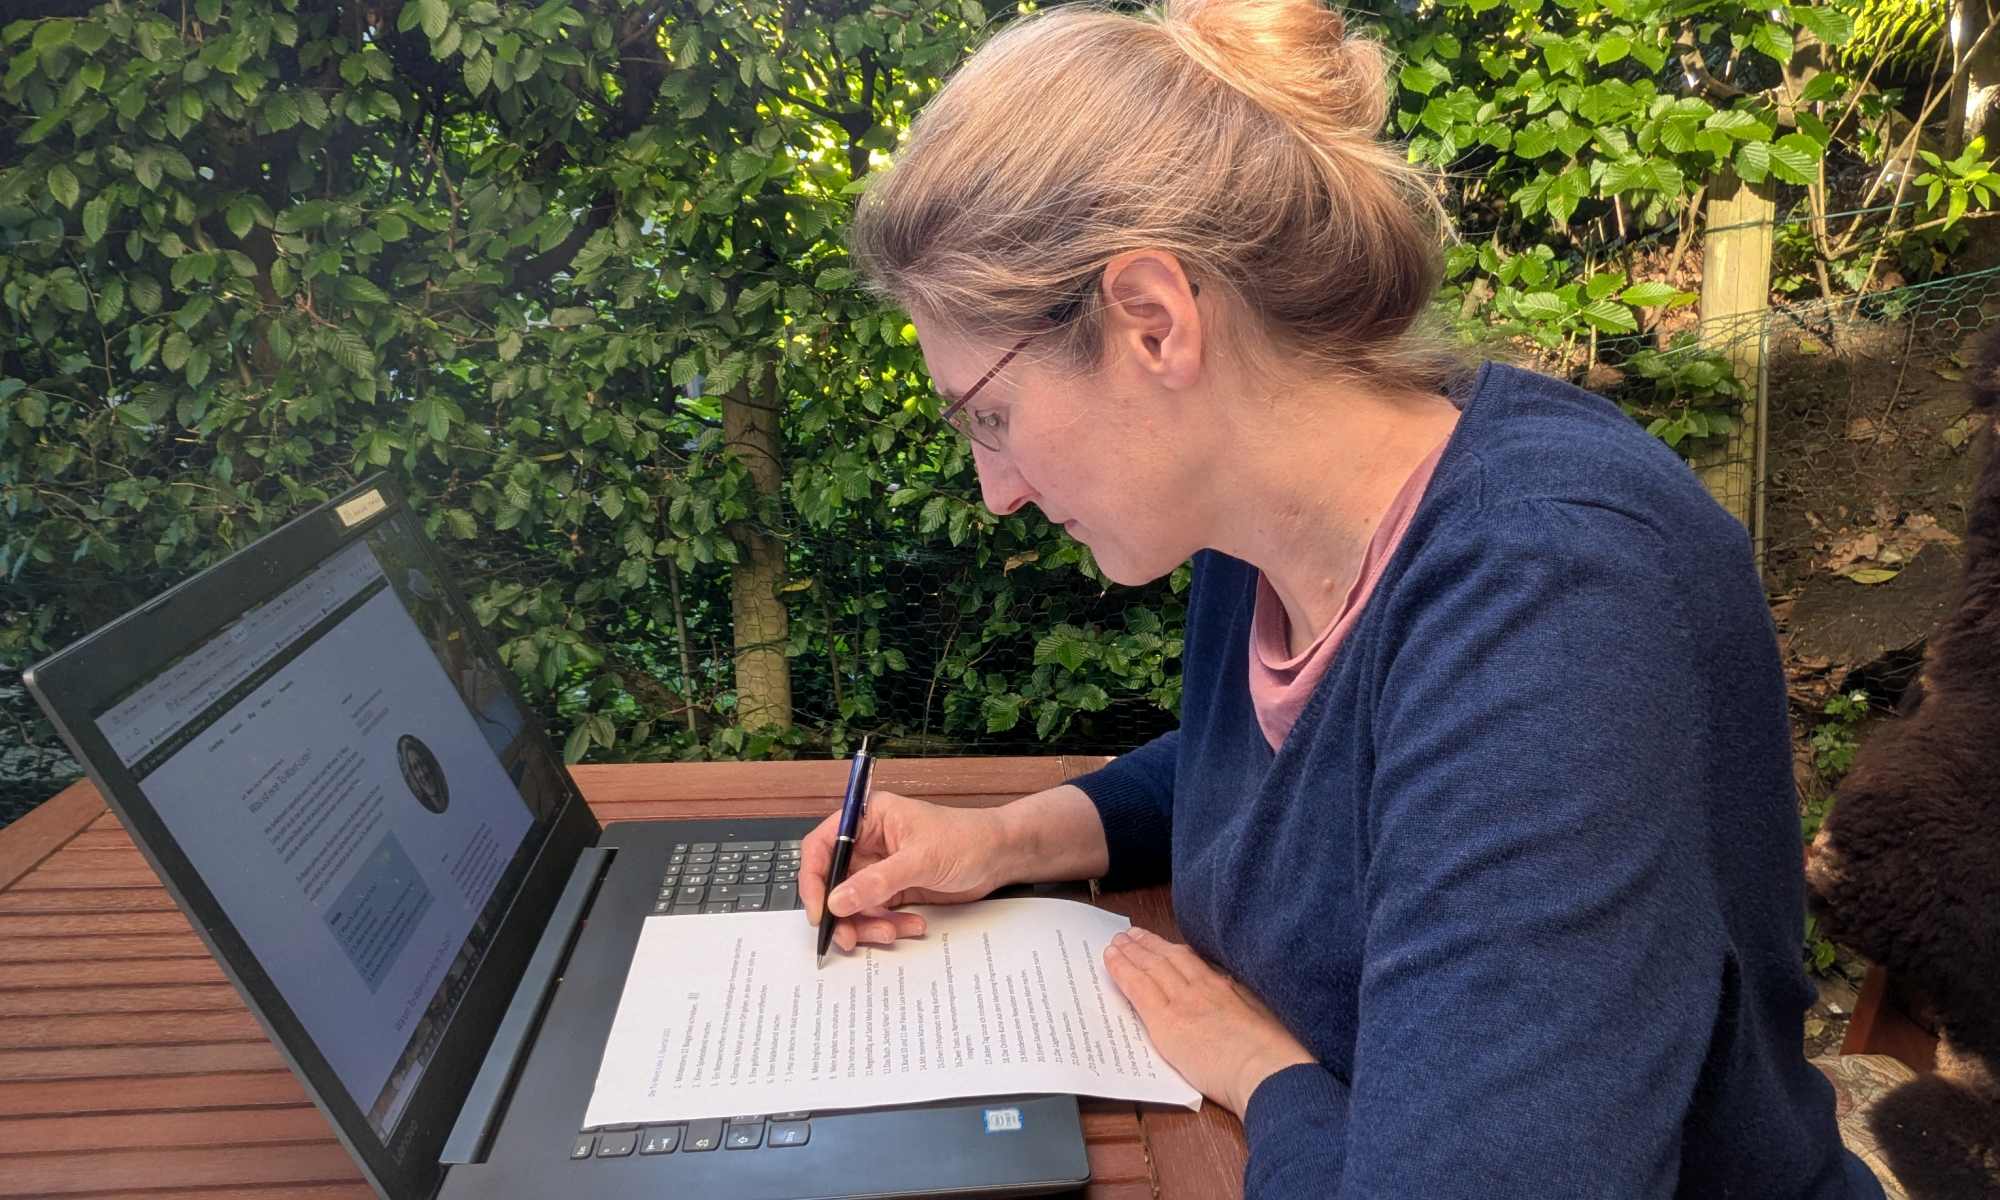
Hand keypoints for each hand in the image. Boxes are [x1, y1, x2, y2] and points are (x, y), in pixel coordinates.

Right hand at [799, 790, 1011, 953]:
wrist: (999, 856)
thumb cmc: (965, 839)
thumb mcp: (920, 860)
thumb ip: (876, 882)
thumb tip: (836, 901)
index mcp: (868, 819)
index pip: (822, 846)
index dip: (814, 878)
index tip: (820, 910)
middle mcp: (868, 843)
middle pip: (833, 882)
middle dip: (841, 912)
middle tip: (848, 937)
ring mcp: (879, 869)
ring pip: (852, 904)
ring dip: (867, 924)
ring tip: (893, 931)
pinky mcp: (893, 890)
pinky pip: (875, 914)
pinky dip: (888, 926)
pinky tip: (912, 925)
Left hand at [1104, 927, 1314, 1116]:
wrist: (1270, 1073)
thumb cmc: (1277, 1057)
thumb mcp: (1265, 1017)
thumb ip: (1244, 1002)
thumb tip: (1236, 995)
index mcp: (1228, 987)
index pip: (1192, 961)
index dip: (1171, 950)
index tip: (1162, 943)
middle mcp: (1203, 987)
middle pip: (1168, 958)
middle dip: (1147, 945)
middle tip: (1131, 935)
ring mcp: (1184, 1002)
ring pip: (1150, 967)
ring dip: (1130, 952)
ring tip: (1116, 943)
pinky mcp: (1167, 1022)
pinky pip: (1137, 989)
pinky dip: (1121, 971)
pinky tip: (1110, 961)